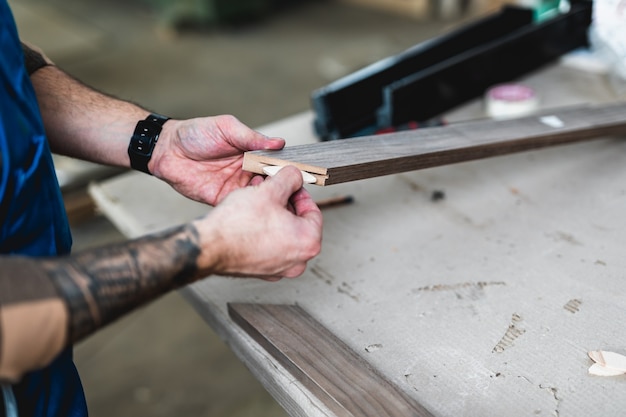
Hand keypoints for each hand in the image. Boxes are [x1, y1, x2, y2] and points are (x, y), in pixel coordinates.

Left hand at [149, 115, 284, 204]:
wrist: (167, 150)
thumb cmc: (195, 134)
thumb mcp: (227, 128)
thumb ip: (252, 137)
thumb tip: (279, 142)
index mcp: (250, 152)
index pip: (275, 162)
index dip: (288, 168)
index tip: (301, 172)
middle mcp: (246, 170)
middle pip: (271, 182)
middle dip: (283, 187)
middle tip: (294, 189)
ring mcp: (235, 186)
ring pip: (259, 196)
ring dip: (268, 197)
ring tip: (277, 196)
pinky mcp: (222, 198)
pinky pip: (240, 205)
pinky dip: (250, 207)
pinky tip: (258, 204)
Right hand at [193, 166, 322, 280]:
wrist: (209, 246)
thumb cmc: (238, 225)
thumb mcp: (270, 191)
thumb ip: (289, 179)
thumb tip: (295, 176)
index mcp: (309, 242)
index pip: (314, 211)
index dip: (299, 193)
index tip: (290, 185)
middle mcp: (298, 261)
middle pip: (298, 223)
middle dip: (284, 203)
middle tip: (271, 190)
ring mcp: (279, 269)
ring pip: (283, 234)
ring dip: (272, 215)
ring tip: (257, 201)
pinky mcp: (262, 271)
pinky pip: (269, 246)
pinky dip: (263, 232)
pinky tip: (249, 219)